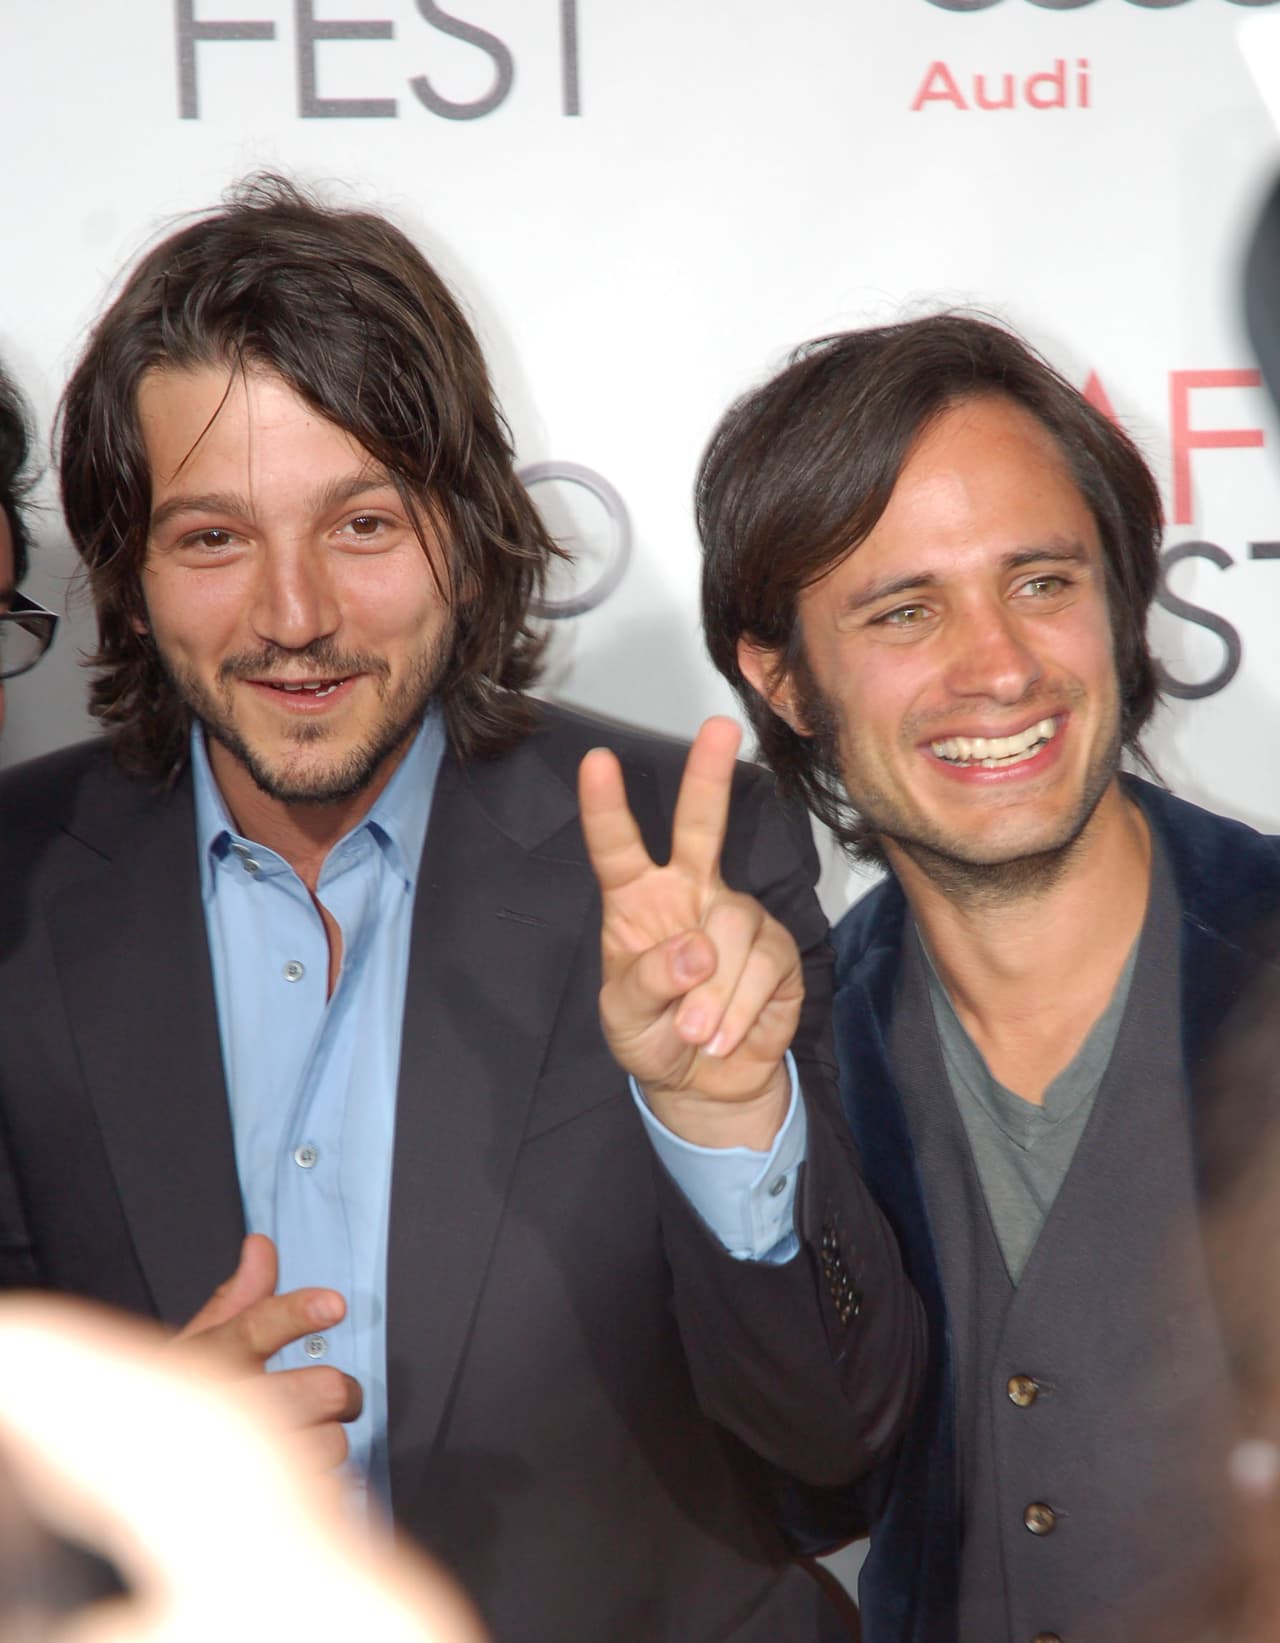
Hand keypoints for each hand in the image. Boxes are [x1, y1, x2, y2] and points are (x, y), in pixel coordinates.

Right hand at [0, 1297, 486, 1641]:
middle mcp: (224, 1412)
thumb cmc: (160, 1417)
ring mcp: (244, 1468)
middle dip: (339, 1392)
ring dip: (328, 1442)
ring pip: (331, 1444)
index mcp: (208, 1364)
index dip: (297, 1314)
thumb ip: (235, 1301)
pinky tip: (303, 1484)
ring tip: (299, 1444)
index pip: (254, 1328)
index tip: (333, 1304)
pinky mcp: (262, 1513)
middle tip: (332, 1396)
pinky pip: (329, 1493)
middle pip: (323, 1389)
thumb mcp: (186, 1353)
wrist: (119, 1486)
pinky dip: (329, 1487)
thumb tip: (261, 1247)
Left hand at [578, 716, 802, 1149]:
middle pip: (701, 827)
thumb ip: (645, 983)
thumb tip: (695, 951)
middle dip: (708, 776)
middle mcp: (690, 892)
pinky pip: (761, 969)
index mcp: (636, 901)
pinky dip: (737, 1011)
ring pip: (729, 932)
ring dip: (710, 997)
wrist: (706, 1082)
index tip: (596, 762)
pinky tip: (723, 1037)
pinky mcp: (777, 949)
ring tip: (696, 1034)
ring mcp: (736, 916)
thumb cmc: (653, 1036)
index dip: (606, 808)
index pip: (618, 849)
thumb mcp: (624, 1019)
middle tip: (718, 728)